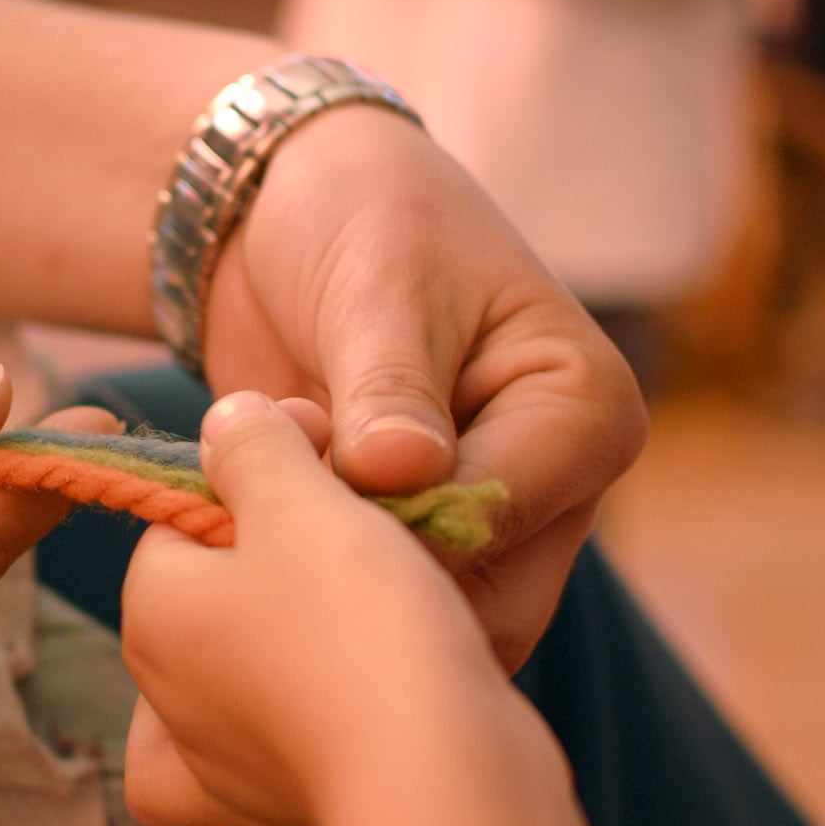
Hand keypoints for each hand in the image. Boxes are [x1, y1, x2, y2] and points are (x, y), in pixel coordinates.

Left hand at [122, 389, 546, 825]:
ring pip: (192, 766)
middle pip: (191, 634)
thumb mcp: (308, 498)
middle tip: (349, 566)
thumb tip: (231, 418)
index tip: (331, 477)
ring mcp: (232, 790)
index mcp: (157, 612)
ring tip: (316, 685)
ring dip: (232, 730)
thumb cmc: (358, 623)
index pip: (179, 527)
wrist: (435, 775)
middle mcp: (174, 711)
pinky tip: (320, 801)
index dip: (255, 490)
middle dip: (249, 600)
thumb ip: (260, 448)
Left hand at [204, 105, 646, 670]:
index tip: (296, 492)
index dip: (389, 525)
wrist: (298, 209)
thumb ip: (388, 387)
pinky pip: (371, 605)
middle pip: (476, 596)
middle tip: (256, 517)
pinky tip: (239, 546)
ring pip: (419, 616)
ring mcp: (490, 524)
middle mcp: (553, 486)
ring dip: (324, 581)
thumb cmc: (362, 214)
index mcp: (585, 413)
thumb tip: (402, 475)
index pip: (498, 516)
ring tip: (244, 514)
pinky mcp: (417, 542)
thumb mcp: (380, 287)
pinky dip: (303, 588)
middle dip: (359, 569)